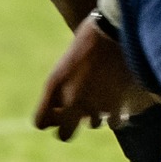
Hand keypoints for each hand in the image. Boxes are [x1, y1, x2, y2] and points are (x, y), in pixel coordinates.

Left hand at [34, 17, 153, 141]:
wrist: (115, 27)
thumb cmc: (90, 39)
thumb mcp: (67, 63)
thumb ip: (61, 89)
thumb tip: (62, 111)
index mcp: (54, 85)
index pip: (41, 122)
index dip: (49, 119)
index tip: (57, 112)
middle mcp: (70, 99)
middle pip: (64, 134)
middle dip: (68, 127)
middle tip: (77, 116)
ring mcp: (93, 104)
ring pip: (93, 124)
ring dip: (97, 115)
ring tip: (103, 95)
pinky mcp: (116, 104)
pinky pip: (114, 122)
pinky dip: (117, 114)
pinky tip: (119, 100)